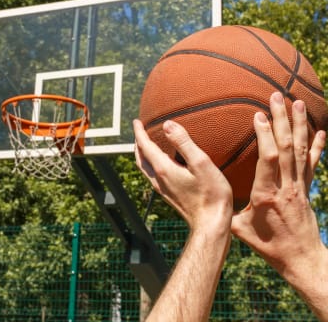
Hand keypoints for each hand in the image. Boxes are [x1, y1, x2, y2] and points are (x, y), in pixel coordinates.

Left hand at [134, 119, 232, 321]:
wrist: (212, 225)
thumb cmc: (211, 194)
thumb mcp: (200, 163)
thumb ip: (183, 142)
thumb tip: (167, 125)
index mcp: (164, 169)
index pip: (145, 146)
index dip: (139, 132)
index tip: (136, 121)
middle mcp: (159, 179)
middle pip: (140, 158)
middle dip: (138, 143)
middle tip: (138, 131)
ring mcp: (163, 189)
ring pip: (145, 168)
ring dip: (142, 154)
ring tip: (146, 145)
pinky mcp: (169, 196)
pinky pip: (153, 175)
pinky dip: (151, 164)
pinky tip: (162, 164)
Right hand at [232, 92, 326, 275]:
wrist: (301, 259)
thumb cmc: (268, 246)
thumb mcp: (240, 229)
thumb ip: (226, 210)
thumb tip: (207, 195)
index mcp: (266, 194)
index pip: (269, 159)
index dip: (266, 135)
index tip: (259, 115)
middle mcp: (286, 186)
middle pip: (286, 147)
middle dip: (282, 119)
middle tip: (277, 97)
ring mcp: (299, 186)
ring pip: (301, 150)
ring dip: (300, 125)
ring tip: (299, 103)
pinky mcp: (307, 188)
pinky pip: (313, 163)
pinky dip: (317, 145)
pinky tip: (320, 130)